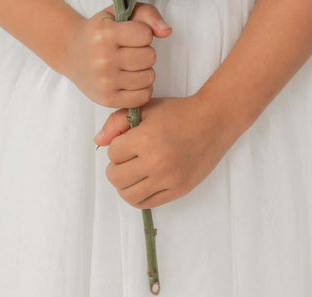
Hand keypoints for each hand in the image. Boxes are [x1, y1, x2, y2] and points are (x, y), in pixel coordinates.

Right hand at [62, 2, 171, 107]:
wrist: (71, 52)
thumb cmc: (98, 31)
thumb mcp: (118, 13)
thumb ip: (147, 13)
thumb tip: (167, 31)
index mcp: (105, 34)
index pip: (146, 34)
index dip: (142, 33)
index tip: (130, 34)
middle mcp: (103, 59)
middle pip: (150, 57)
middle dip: (144, 51)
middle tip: (129, 50)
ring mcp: (105, 82)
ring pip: (149, 77)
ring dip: (144, 70)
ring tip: (129, 64)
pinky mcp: (108, 99)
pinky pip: (143, 97)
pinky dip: (142, 88)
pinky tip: (130, 79)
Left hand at [93, 95, 233, 210]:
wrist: (213, 121)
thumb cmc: (178, 112)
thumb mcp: (146, 108)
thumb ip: (117, 122)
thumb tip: (98, 141)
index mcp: (146, 138)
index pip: (113, 153)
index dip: (117, 145)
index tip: (127, 140)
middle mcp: (156, 161)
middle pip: (116, 177)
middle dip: (116, 166)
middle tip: (127, 158)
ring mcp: (168, 178)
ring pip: (128, 195)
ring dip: (125, 184)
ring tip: (133, 171)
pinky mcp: (178, 190)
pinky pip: (147, 203)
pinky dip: (139, 196)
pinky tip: (144, 182)